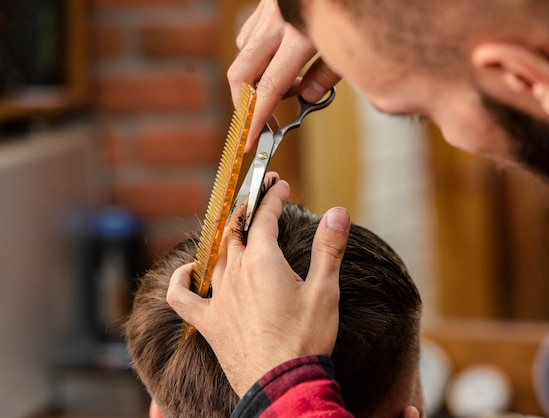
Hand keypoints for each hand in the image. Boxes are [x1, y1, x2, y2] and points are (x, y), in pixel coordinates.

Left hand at [166, 178, 350, 396]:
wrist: (284, 384)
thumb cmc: (306, 339)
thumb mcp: (325, 291)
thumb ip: (329, 248)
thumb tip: (338, 212)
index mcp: (263, 262)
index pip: (264, 217)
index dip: (272, 197)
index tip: (279, 185)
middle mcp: (235, 274)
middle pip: (236, 230)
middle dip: (248, 211)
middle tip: (261, 201)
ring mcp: (218, 298)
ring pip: (216, 256)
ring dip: (227, 239)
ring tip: (239, 231)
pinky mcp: (208, 322)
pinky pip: (182, 296)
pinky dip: (182, 279)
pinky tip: (188, 271)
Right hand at [228, 0, 340, 150]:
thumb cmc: (353, 7)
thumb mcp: (350, 40)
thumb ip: (328, 71)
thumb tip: (305, 96)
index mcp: (301, 33)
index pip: (271, 87)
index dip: (257, 118)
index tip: (248, 141)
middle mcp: (278, 22)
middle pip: (242, 74)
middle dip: (244, 106)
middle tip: (259, 124)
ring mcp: (267, 11)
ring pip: (243, 56)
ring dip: (254, 81)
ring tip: (285, 87)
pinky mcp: (264, 3)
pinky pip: (248, 36)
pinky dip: (256, 56)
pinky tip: (277, 59)